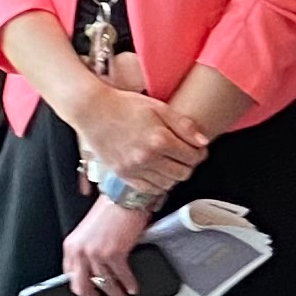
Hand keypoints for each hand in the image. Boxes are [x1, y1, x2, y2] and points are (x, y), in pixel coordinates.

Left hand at [63, 197, 153, 295]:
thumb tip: (100, 268)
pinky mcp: (114, 252)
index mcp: (71, 246)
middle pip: (82, 287)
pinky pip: (122, 276)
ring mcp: (96, 253)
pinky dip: (128, 285)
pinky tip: (133, 289)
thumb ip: (90, 249)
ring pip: (104, 284)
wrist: (125, 195)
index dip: (82, 290)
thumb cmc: (112, 207)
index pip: (70, 276)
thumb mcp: (92, 231)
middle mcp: (80, 251)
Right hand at [75, 83, 209, 193]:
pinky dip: (158, 184)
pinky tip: (157, 171)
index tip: (197, 148)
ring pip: (167, 184)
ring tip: (171, 162)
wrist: (92, 110)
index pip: (193, 157)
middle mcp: (147, 158)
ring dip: (174, 175)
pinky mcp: (121, 174)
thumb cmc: (125, 105)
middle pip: (183, 173)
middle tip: (186, 155)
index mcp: (160, 140)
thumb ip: (184, 125)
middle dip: (189, 165)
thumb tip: (203, 142)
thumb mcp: (159, 108)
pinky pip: (148, 189)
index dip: (200, 153)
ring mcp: (133, 169)